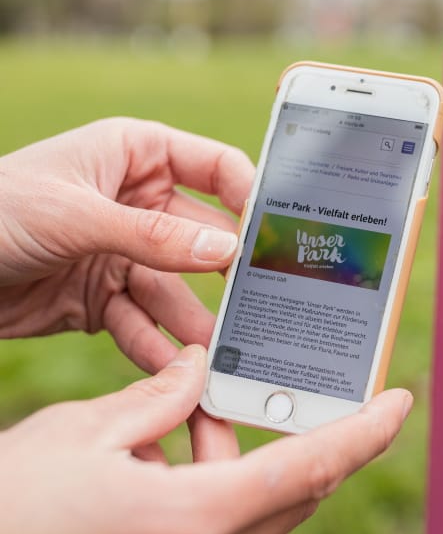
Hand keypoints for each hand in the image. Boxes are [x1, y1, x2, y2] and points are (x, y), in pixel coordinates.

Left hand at [0, 117, 254, 373]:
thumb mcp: (73, 215)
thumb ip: (153, 236)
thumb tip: (227, 251)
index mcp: (137, 157)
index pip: (217, 169)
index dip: (251, 197)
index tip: (278, 235)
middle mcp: (140, 205)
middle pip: (207, 241)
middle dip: (232, 276)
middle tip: (267, 307)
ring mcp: (125, 255)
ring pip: (180, 293)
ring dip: (200, 325)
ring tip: (226, 356)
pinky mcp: (105, 302)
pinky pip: (145, 327)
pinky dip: (161, 352)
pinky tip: (182, 376)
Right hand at [0, 344, 413, 533]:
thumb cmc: (10, 515)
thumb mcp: (82, 435)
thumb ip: (158, 397)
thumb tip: (198, 371)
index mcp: (195, 520)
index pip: (311, 469)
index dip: (365, 432)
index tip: (400, 402)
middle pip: (291, 490)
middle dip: (300, 435)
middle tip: (297, 388)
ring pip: (253, 507)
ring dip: (236, 454)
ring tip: (192, 407)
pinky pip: (218, 527)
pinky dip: (209, 483)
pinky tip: (163, 450)